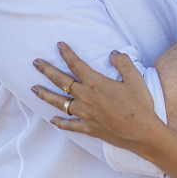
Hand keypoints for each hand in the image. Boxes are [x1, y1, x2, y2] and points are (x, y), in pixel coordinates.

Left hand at [32, 43, 164, 158]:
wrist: (142, 132)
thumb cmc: (140, 104)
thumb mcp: (135, 78)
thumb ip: (123, 62)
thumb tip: (113, 53)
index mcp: (95, 83)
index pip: (76, 64)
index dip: (67, 53)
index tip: (59, 45)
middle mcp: (85, 98)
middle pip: (61, 81)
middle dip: (47, 70)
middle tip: (36, 63)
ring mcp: (85, 114)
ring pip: (59, 102)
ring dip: (45, 94)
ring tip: (34, 88)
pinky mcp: (88, 128)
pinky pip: (69, 125)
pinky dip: (60, 122)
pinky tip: (52, 120)